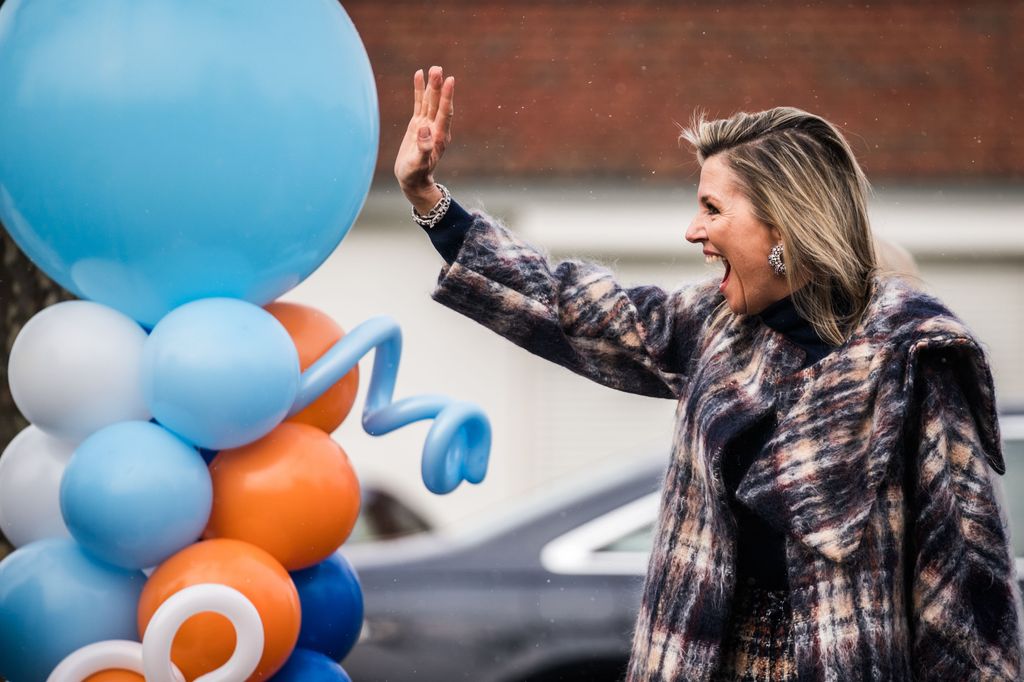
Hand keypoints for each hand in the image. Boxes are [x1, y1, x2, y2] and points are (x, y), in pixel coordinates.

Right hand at [394, 66, 454, 214]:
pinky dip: (420, 90)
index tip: (450, 80)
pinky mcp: (418, 124)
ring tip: (433, 68)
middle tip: (437, 69)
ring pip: (430, 101)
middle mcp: (435, 128)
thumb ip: (423, 147)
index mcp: (439, 137)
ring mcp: (427, 125)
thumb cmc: (415, 175)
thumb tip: (424, 128)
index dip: (447, 97)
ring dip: (431, 85)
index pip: (444, 113)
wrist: (413, 180)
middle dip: (438, 86)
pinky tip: (419, 75)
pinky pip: (419, 104)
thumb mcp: (418, 164)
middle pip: (438, 103)